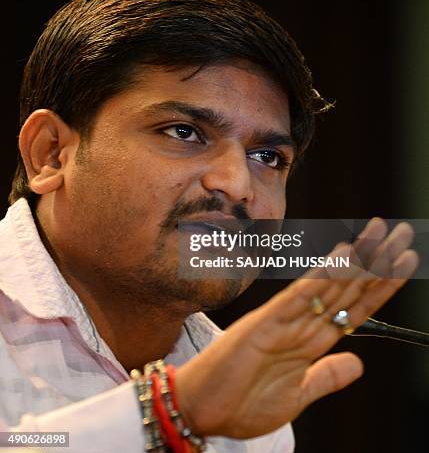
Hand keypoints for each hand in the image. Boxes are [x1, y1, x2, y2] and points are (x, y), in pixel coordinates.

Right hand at [175, 218, 417, 438]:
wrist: (202, 411)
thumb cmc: (243, 404)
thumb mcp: (298, 396)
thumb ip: (327, 376)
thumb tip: (359, 363)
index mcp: (311, 341)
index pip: (355, 306)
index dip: (382, 285)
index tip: (404, 261)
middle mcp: (302, 323)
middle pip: (347, 288)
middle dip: (376, 261)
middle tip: (402, 232)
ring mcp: (284, 320)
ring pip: (328, 285)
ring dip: (357, 260)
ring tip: (380, 233)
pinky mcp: (265, 324)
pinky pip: (299, 297)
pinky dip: (321, 277)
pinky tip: (342, 257)